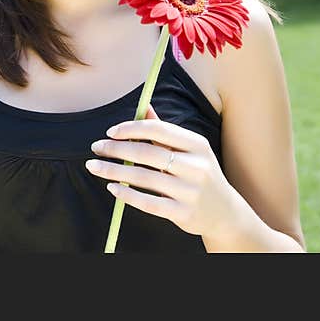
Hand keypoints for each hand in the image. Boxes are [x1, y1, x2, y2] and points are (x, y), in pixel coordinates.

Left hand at [86, 104, 239, 238]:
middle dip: (115, 149)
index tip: (110, 132)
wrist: (225, 213)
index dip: (131, 128)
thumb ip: (164, 130)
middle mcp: (196, 167)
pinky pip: (148, 202)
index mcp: (197, 145)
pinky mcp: (183, 213)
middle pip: (147, 153)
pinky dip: (127, 195)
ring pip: (143, 178)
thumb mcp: (190, 150)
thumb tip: (143, 107)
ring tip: (94, 167)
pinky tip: (112, 188)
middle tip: (95, 148)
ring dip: (113, 171)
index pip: (158, 129)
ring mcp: (191, 192)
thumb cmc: (199, 174)